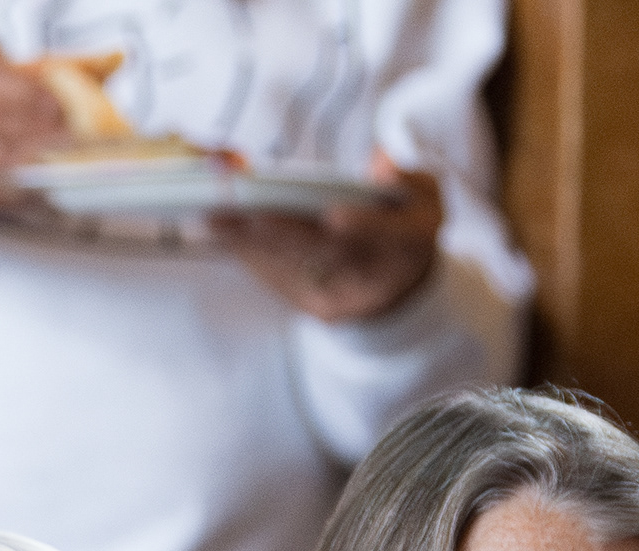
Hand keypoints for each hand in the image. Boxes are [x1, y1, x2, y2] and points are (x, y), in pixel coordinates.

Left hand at [215, 153, 441, 321]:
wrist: (397, 292)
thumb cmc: (409, 229)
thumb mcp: (428, 199)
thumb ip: (410, 178)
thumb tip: (380, 161)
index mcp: (404, 247)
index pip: (383, 237)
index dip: (362, 228)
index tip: (335, 215)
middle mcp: (365, 275)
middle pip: (321, 254)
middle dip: (278, 231)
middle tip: (239, 210)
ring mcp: (333, 294)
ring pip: (288, 266)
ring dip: (246, 242)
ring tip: (210, 219)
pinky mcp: (304, 301)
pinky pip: (272, 276)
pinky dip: (244, 252)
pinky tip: (216, 231)